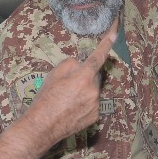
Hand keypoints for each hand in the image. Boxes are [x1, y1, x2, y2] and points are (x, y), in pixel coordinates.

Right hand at [25, 22, 116, 142]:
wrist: (42, 126)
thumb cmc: (45, 99)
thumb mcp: (53, 75)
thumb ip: (70, 64)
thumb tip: (80, 65)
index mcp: (83, 77)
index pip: (97, 57)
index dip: (106, 43)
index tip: (115, 32)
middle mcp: (93, 91)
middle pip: (93, 76)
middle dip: (84, 77)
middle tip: (67, 86)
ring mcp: (96, 105)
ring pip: (93, 90)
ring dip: (84, 91)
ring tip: (66, 100)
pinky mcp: (95, 116)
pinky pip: (93, 104)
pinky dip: (85, 103)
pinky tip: (71, 108)